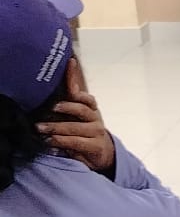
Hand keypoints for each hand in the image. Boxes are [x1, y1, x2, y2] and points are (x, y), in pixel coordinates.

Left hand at [36, 59, 115, 174]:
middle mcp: (95, 118)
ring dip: (56, 128)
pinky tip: (51, 141)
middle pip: (82, 109)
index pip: (83, 93)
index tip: (70, 64)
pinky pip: (76, 142)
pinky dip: (62, 141)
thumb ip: (67, 101)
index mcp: (90, 107)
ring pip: (76, 127)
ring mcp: (96, 132)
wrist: (102, 153)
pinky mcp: (95, 146)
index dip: (76, 78)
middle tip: (51, 108)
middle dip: (66, 107)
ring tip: (41, 129)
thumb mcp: (75, 115)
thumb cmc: (84, 131)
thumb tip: (53, 84)